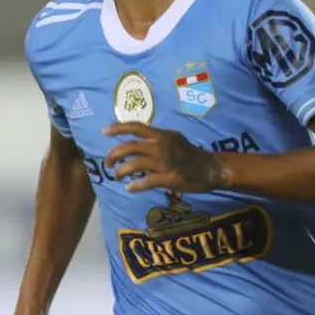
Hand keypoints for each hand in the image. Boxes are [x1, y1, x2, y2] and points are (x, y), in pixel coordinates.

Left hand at [103, 122, 227, 192]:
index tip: (104, 132)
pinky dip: (135, 185)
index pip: (136, 127)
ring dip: (121, 171)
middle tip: (107, 163)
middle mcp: (160, 146)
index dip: (118, 128)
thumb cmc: (190, 153)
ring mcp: (164, 162)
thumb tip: (139, 141)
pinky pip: (146, 182)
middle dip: (114, 155)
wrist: (210, 168)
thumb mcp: (174, 139)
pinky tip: (129, 188)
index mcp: (161, 135)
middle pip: (129, 147)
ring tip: (116, 176)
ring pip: (133, 164)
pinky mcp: (168, 177)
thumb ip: (157, 139)